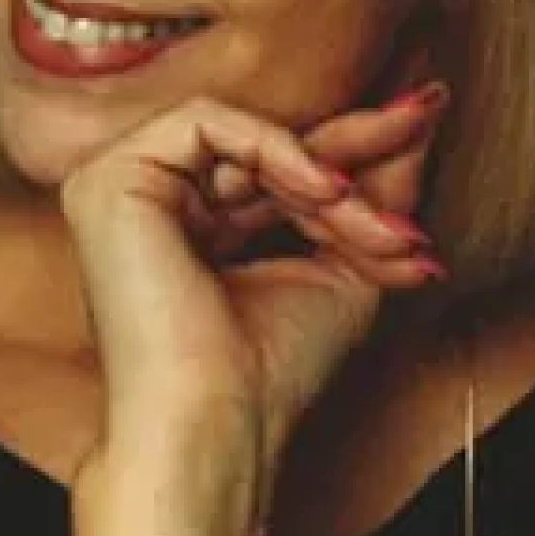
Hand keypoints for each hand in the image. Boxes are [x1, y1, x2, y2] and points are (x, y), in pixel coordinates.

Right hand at [60, 87, 446, 535]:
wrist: (217, 425)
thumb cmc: (274, 369)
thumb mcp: (346, 261)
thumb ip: (374, 187)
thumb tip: (422, 110)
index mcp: (194, 222)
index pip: (278, 165)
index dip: (353, 149)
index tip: (424, 118)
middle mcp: (155, 198)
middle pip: (268, 146)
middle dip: (356, 150)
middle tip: (424, 119)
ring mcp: (124, 184)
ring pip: (247, 137)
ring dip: (327, 174)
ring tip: (377, 225)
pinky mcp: (110, 174)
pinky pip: (205, 122)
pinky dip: (275, 150)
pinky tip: (325, 190)